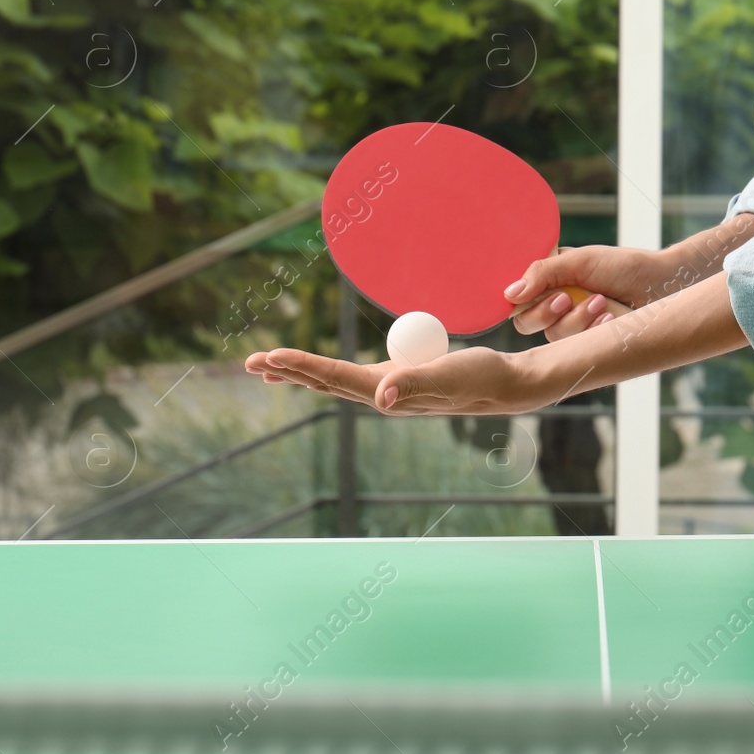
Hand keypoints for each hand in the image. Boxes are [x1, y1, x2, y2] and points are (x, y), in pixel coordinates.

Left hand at [245, 345, 550, 415]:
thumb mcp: (449, 373)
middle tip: (250, 361)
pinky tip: (319, 371)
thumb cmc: (479, 377)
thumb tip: (379, 396)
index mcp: (387, 394)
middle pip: (325, 382)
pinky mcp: (396, 381)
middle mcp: (381, 396)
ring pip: (333, 382)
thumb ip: (414, 384)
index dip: (301, 367)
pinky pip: (350, 376)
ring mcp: (388, 390)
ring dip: (300, 373)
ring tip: (269, 367)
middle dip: (287, 371)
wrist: (504, 385)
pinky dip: (326, 371)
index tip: (269, 356)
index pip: (335, 378)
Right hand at [506, 245, 678, 340]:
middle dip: (546, 312)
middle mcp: (555, 305)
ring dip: (577, 319)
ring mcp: (572, 325)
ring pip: (552, 336)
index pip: (517, 298)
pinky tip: (609, 317)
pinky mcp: (589, 343)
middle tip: (568, 297)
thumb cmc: (622, 267)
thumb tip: (509, 294)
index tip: (541, 292)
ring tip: (601, 302)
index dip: (524, 300)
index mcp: (548, 281)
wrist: (659, 284)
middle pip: (526, 323)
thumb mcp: (580, 261)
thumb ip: (543, 273)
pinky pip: (576, 346)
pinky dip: (592, 331)